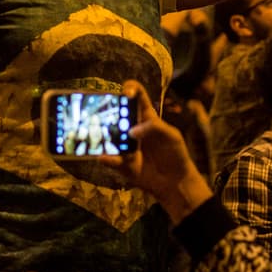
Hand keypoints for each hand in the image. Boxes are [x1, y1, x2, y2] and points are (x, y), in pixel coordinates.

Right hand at [99, 81, 212, 223]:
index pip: (138, 97)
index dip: (130, 88)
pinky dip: (106, 158)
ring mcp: (125, 145)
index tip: (125, 92)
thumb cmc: (176, 154)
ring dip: (101, 133)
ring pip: (108, 136)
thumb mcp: (172, 136)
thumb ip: (155, 128)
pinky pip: (110, 159)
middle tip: (103, 113)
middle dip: (108, 110)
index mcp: (146, 118)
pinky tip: (103, 156)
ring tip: (96, 132)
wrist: (175, 182)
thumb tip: (132, 131)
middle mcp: (132, 129)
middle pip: (116, 114)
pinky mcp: (122, 163)